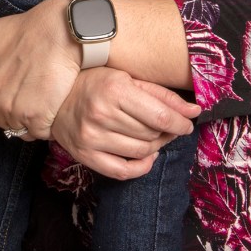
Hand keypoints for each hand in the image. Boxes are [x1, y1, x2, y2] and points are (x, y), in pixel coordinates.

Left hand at [0, 0, 81, 137]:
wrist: (56, 31)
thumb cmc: (22, 31)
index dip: (5, 106)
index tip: (20, 94)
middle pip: (7, 123)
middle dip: (18, 115)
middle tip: (34, 99)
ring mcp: (17, 111)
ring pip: (24, 129)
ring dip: (33, 122)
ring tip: (44, 103)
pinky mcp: (39, 116)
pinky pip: (41, 132)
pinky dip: (48, 125)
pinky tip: (53, 109)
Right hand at [49, 68, 198, 179]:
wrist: (55, 98)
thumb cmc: (96, 83)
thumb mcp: (128, 79)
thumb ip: (163, 95)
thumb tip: (195, 111)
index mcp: (114, 90)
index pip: (159, 117)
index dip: (180, 124)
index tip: (186, 124)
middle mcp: (101, 114)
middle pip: (151, 135)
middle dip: (166, 132)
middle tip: (165, 125)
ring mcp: (91, 137)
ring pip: (141, 151)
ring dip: (155, 147)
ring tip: (153, 136)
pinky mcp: (84, 155)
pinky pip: (122, 171)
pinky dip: (140, 167)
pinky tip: (146, 156)